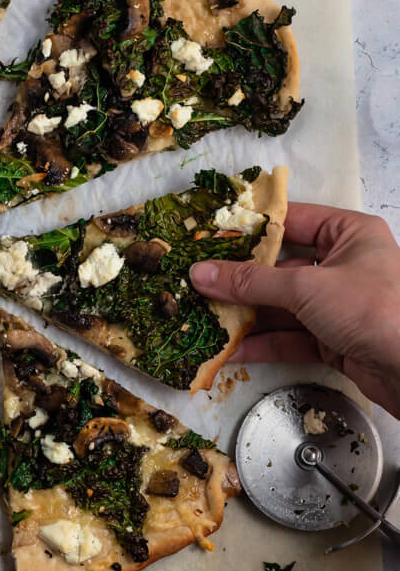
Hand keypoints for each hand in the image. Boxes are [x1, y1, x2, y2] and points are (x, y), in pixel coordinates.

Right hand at [190, 204, 399, 417]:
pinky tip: (231, 350)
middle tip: (199, 281)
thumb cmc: (372, 310)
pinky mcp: (337, 340)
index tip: (211, 235)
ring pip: (283, 305)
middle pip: (282, 267)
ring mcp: (340, 305)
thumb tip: (200, 273)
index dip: (251, 228)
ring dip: (247, 315)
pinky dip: (264, 343)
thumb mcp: (306, 288)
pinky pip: (293, 336)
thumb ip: (250, 281)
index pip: (292, 220)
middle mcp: (345, 265)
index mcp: (350, 234)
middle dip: (241, 280)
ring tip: (205, 318)